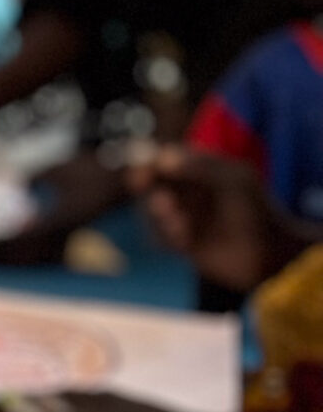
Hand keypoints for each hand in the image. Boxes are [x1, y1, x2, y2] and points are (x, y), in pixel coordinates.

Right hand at [131, 145, 306, 292]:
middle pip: (150, 183)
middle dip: (149, 192)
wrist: (265, 255)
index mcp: (201, 168)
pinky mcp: (177, 240)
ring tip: (180, 226)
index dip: (150, 162)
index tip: (144, 171)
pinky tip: (185, 241)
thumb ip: (199, 167)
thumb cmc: (255, 210)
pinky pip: (156, 236)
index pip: (165, 156)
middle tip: (162, 202)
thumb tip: (161, 158)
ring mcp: (181, 214)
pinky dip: (166, 238)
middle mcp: (187, 188)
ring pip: (149, 211)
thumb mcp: (234, 180)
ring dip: (159, 218)